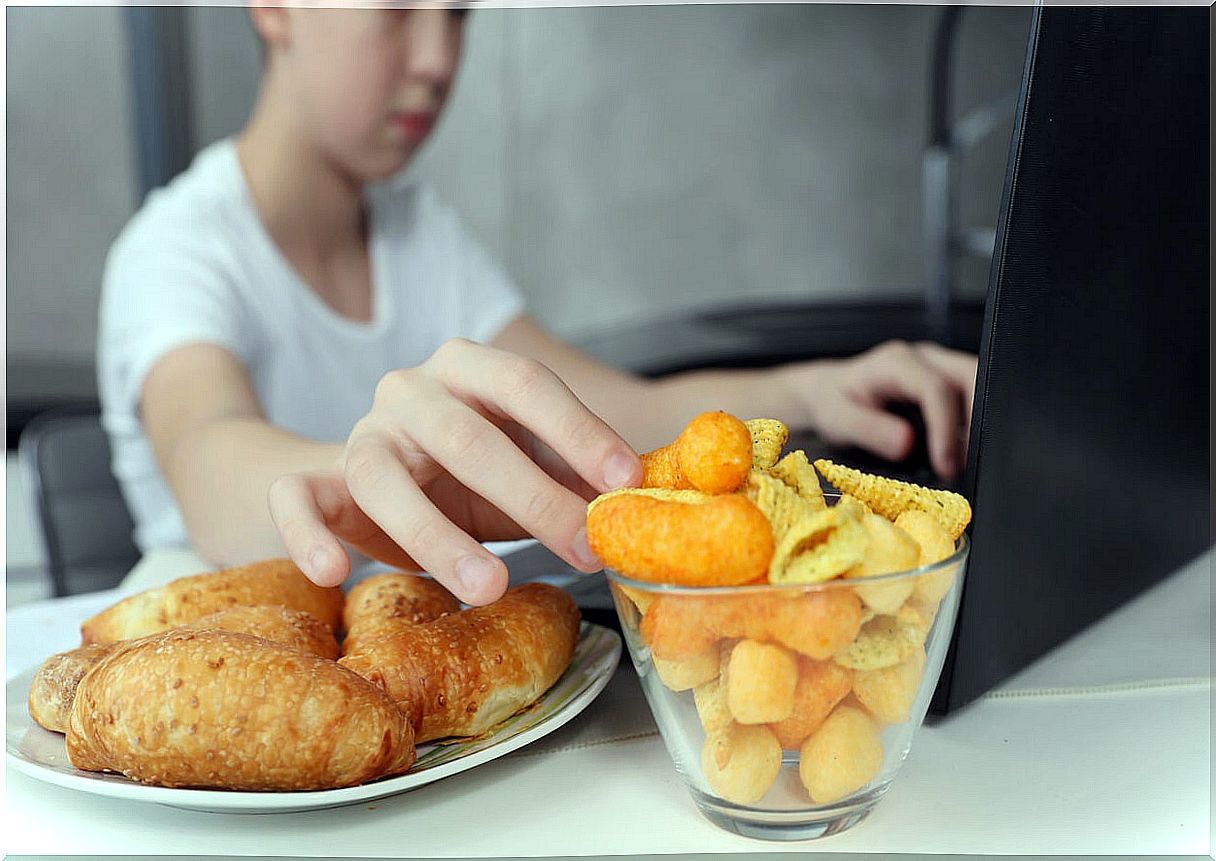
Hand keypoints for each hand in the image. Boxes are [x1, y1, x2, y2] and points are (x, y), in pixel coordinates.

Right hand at [268, 339, 641, 603]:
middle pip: (467, 436)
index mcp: (471, 368)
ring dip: (438, 536)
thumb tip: (650, 500)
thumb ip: (580, 474)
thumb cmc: (480, 475)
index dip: (578, 431)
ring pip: (382, 476)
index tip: (624, 483)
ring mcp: (360, 435)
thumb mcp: (535, 463)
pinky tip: (333, 573)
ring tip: (488, 586)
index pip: (526, 384)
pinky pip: (296, 498)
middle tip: (583, 548)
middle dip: (533, 496)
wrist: (389, 482)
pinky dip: (306, 535)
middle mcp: (410, 391)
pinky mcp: (320, 482)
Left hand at [777, 340, 976, 479]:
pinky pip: (973, 395)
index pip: (936, 388)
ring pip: (979, 384)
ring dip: (982, 422)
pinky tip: (965, 452)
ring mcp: (939, 366)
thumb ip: (870, 430)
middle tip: (971, 463)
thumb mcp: (837, 420)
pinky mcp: (947, 380)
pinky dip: (976, 423)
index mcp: (896, 362)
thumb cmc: (832, 403)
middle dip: (979, 420)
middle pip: (970, 377)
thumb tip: (907, 444)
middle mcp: (924, 357)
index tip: (946, 465)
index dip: (946, 428)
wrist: (828, 391)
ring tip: (969, 462)